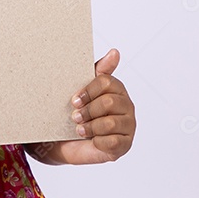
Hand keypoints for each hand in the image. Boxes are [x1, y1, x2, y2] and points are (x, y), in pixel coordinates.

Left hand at [27, 48, 135, 164]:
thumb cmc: (79, 112)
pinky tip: (92, 140)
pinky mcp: (125, 145)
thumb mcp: (84, 90)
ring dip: (89, 127)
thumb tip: (115, 52)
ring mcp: (128, 126)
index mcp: (117, 89)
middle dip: (88, 110)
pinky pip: (112, 142)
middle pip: (108, 102)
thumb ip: (99, 71)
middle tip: (76, 116)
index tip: (74, 100)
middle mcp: (127, 106)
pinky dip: (97, 142)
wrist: (69, 141)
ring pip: (110, 123)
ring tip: (80, 129)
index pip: (106, 82)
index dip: (88, 91)